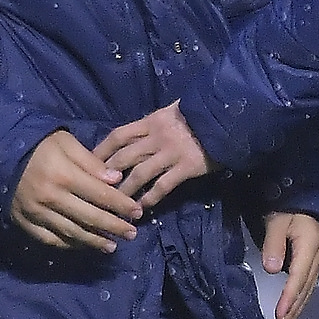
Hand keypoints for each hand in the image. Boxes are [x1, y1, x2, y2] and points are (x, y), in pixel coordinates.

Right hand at [11, 129, 144, 251]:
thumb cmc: (38, 145)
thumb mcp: (66, 143)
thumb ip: (91, 162)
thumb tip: (116, 180)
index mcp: (63, 176)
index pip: (101, 195)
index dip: (122, 205)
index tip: (138, 212)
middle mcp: (50, 198)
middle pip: (89, 218)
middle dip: (114, 227)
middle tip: (132, 234)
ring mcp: (35, 212)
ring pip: (71, 232)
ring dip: (94, 241)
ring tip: (112, 245)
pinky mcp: (22, 221)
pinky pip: (49, 239)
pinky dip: (67, 244)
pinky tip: (82, 245)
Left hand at [96, 101, 211, 209]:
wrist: (230, 117)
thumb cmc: (203, 113)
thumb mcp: (174, 110)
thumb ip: (155, 122)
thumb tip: (137, 133)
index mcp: (151, 121)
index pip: (118, 136)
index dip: (100, 151)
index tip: (88, 164)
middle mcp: (157, 137)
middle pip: (124, 157)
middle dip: (107, 175)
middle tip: (94, 190)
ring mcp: (171, 153)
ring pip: (139, 174)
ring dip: (125, 191)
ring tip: (116, 205)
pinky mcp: (187, 167)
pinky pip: (163, 185)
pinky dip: (150, 198)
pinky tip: (142, 208)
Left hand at [259, 211, 318, 318]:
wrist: (308, 202)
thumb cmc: (290, 210)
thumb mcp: (277, 221)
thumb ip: (274, 244)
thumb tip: (272, 270)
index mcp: (310, 245)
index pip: (299, 276)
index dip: (289, 296)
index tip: (280, 314)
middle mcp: (318, 257)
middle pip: (306, 288)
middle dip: (293, 310)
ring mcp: (318, 262)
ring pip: (308, 291)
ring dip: (296, 311)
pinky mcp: (314, 265)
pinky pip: (307, 287)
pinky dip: (299, 302)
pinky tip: (291, 314)